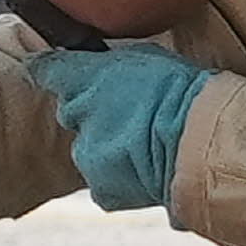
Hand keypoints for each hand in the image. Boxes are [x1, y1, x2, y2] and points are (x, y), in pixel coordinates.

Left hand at [25, 44, 210, 212]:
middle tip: (133, 116)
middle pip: (73, 114)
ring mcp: (85, 154)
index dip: (54, 72)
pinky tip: (148, 169)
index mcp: (84, 76)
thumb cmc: (183, 91)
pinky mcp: (100, 188)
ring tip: (147, 145)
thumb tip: (104, 64)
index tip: (54, 72)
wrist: (200, 140)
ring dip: (109, 149)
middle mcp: (75, 114)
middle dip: (95, 115)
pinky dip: (122, 179)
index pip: (45, 70)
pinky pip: (105, 182)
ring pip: (90, 151)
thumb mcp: (147, 56)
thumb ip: (114, 63)